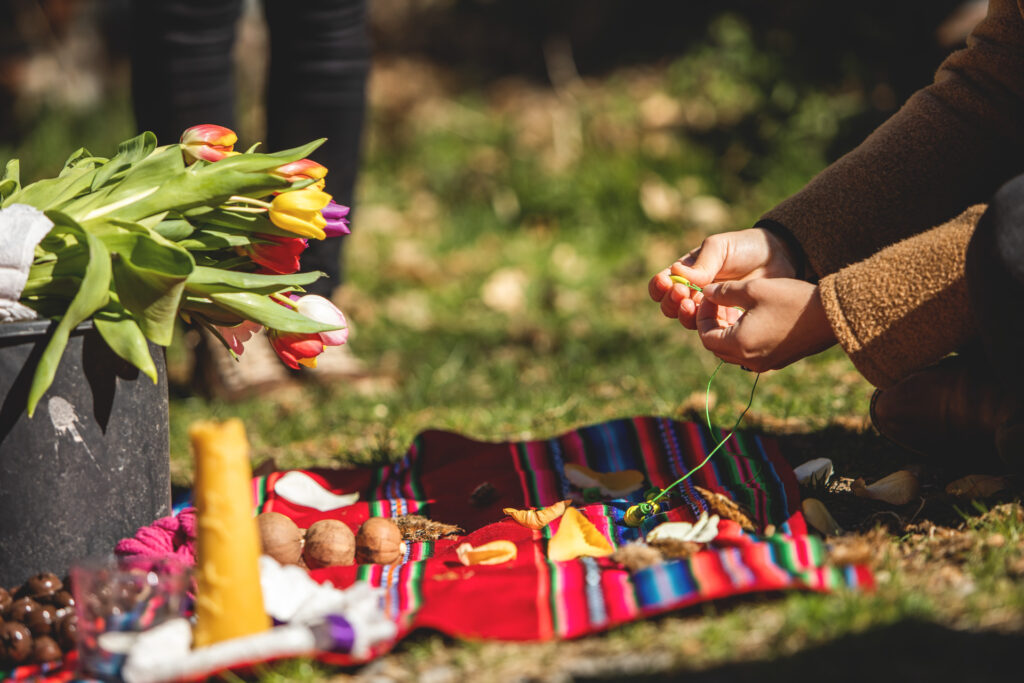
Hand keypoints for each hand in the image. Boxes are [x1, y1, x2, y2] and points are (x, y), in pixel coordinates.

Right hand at [649, 228, 799, 329]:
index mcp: (687, 272)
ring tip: (696, 305)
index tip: (667, 283)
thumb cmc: (746, 247)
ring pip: (688, 320)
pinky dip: (710, 327)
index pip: (662, 283)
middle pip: (670, 306)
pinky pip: (712, 330)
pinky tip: (719, 317)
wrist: (779, 258)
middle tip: (684, 295)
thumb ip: (701, 263)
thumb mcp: (721, 248)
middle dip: (672, 302)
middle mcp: (694, 292)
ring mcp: (710, 308)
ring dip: (686, 315)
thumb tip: (676, 274)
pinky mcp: (727, 321)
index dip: (659, 287)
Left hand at [695, 278, 835, 371]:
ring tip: (733, 307)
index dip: (702, 315)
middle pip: (717, 347)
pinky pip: (750, 353)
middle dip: (712, 324)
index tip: (708, 296)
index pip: (705, 336)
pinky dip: (742, 337)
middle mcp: (750, 360)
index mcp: (740, 345)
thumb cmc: (792, 299)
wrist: (833, 315)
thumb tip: (705, 292)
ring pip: (732, 351)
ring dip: (727, 331)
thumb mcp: (753, 289)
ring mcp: (765, 363)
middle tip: (718, 302)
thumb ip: (724, 292)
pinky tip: (751, 316)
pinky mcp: (778, 361)